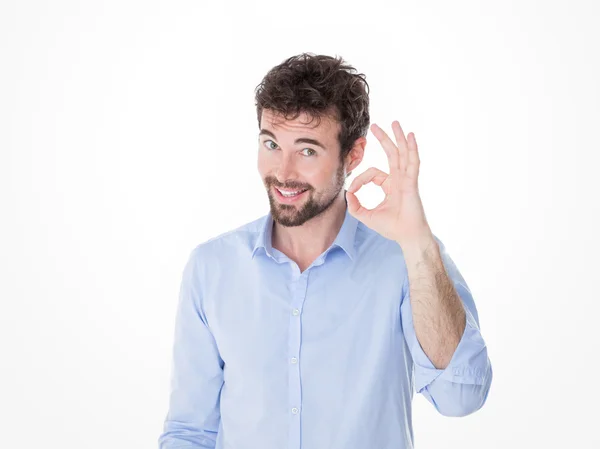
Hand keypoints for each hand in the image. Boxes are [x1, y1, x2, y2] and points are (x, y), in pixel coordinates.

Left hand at [346, 121, 432, 248]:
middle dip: (384, 139)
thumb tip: (347, 193)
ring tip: (395, 123)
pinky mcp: (411, 183)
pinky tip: (410, 137)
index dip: (359, 179)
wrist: (406, 236)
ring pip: (402, 154)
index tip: (352, 190)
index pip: (372, 173)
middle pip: (391, 154)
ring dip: (398, 138)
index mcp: (390, 185)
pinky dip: (412, 149)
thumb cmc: (391, 227)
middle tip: (375, 126)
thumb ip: (354, 205)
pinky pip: (412, 162)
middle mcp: (399, 179)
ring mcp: (407, 179)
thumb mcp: (366, 216)